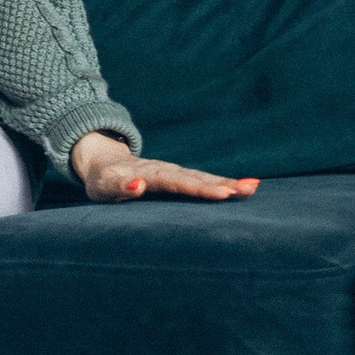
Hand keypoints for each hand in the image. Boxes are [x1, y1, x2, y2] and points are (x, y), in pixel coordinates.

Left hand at [69, 131, 256, 203]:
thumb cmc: (102, 179)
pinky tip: (247, 186)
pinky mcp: (179, 176)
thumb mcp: (103, 185)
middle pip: (195, 178)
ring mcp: (174, 172)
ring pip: (203, 177)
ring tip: (252, 187)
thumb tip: (136, 186)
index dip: (197, 189)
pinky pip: (203, 179)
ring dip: (228, 183)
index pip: (176, 183)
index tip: (220, 193)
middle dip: (220, 184)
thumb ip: (118, 185)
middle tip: (246, 191)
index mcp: (148, 175)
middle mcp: (165, 171)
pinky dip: (224, 182)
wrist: (104, 160)